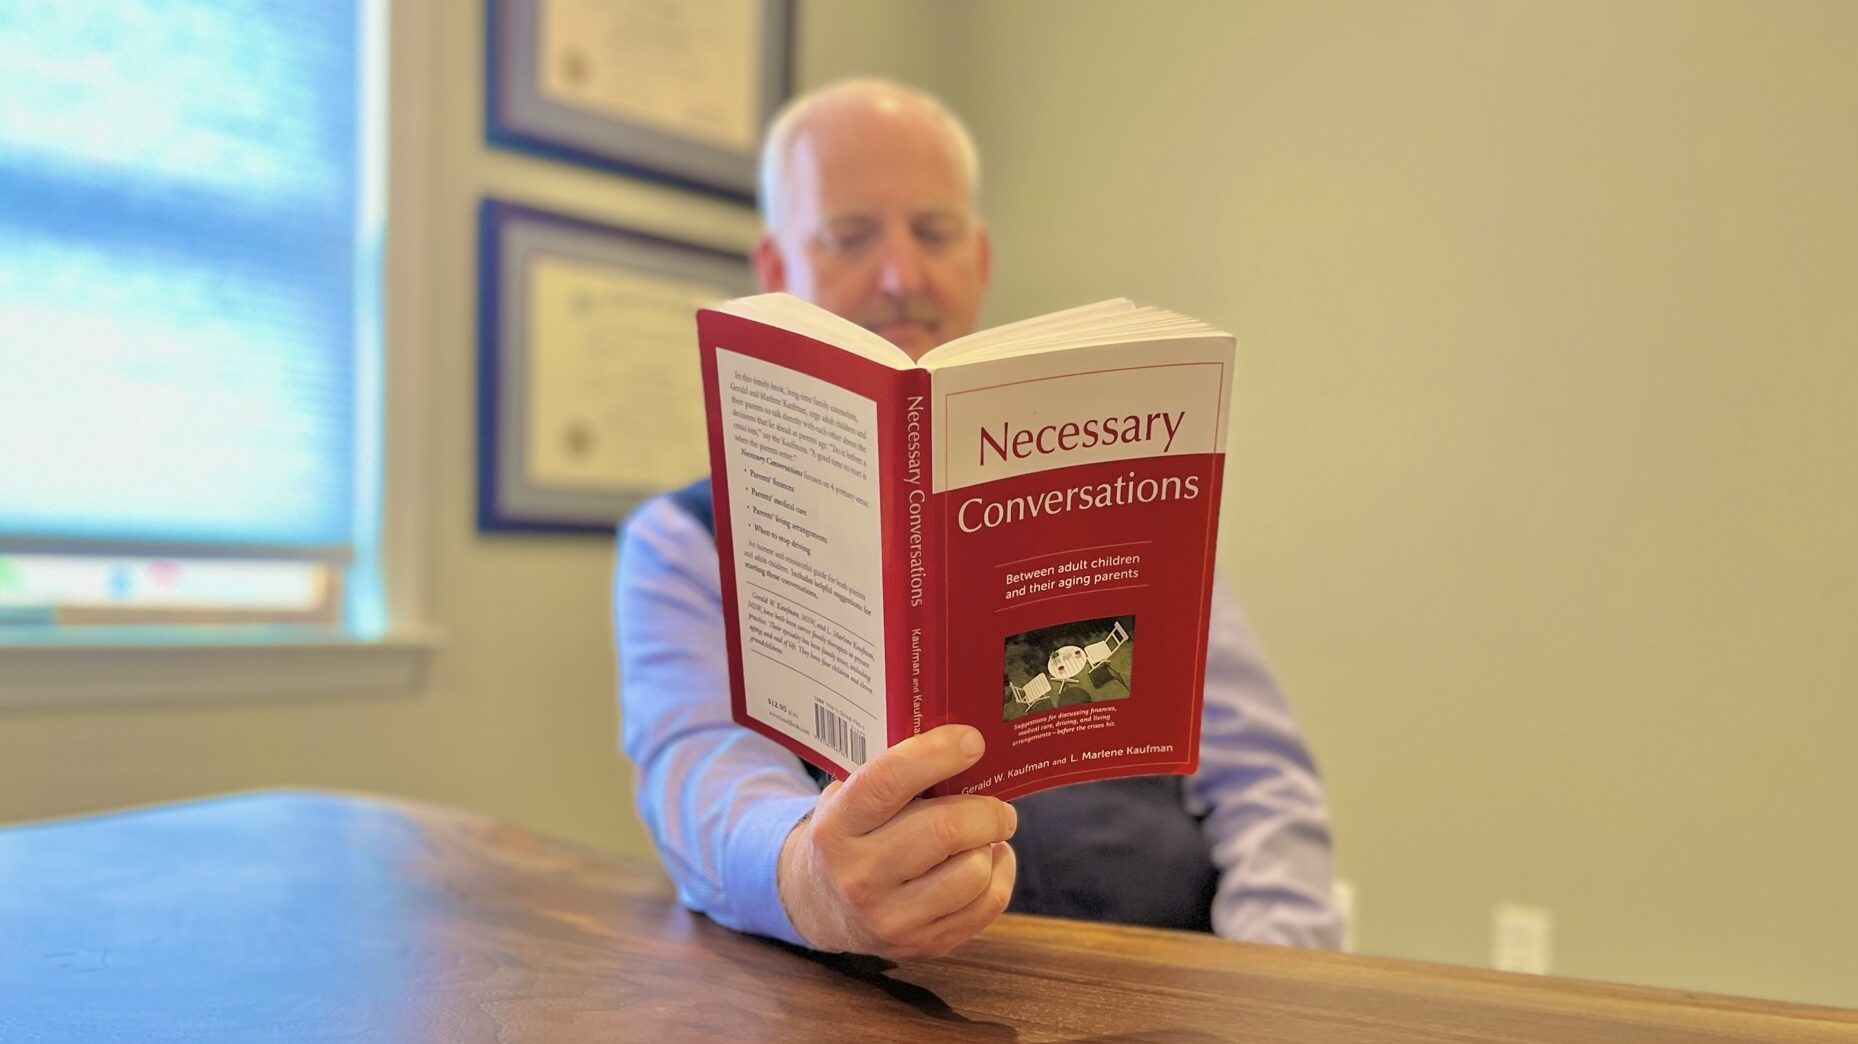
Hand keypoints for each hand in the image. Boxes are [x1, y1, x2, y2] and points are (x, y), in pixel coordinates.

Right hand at [777, 724, 1016, 958]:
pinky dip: (999, 874)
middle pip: (944, 831)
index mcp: (837, 826)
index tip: (971, 741)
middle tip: (998, 803)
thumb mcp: (847, 797)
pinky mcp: (922, 945)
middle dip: (987, 810)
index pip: (889, 781)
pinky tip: (987, 860)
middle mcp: (859, 875)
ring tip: (986, 834)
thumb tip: (963, 740)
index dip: (937, 755)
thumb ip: (892, 771)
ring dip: (992, 845)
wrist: (819, 904)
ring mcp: (890, 917)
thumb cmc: (850, 833)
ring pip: (972, 872)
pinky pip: (987, 905)